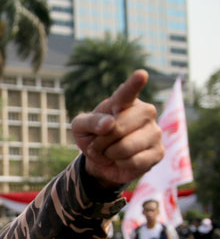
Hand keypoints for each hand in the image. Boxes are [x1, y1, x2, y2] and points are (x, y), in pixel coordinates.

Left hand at [71, 70, 163, 187]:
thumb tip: (109, 123)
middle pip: (118, 128)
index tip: (141, 74)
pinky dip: (120, 164)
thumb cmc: (93, 136)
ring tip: (110, 151)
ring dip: (110, 154)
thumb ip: (91, 121)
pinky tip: (123, 160)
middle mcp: (144, 112)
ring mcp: (155, 132)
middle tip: (99, 143)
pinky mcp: (158, 152)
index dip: (134, 83)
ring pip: (125, 147)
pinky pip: (133, 162)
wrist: (101, 161)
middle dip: (102, 141)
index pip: (128, 92)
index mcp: (124, 102)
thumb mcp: (80, 127)